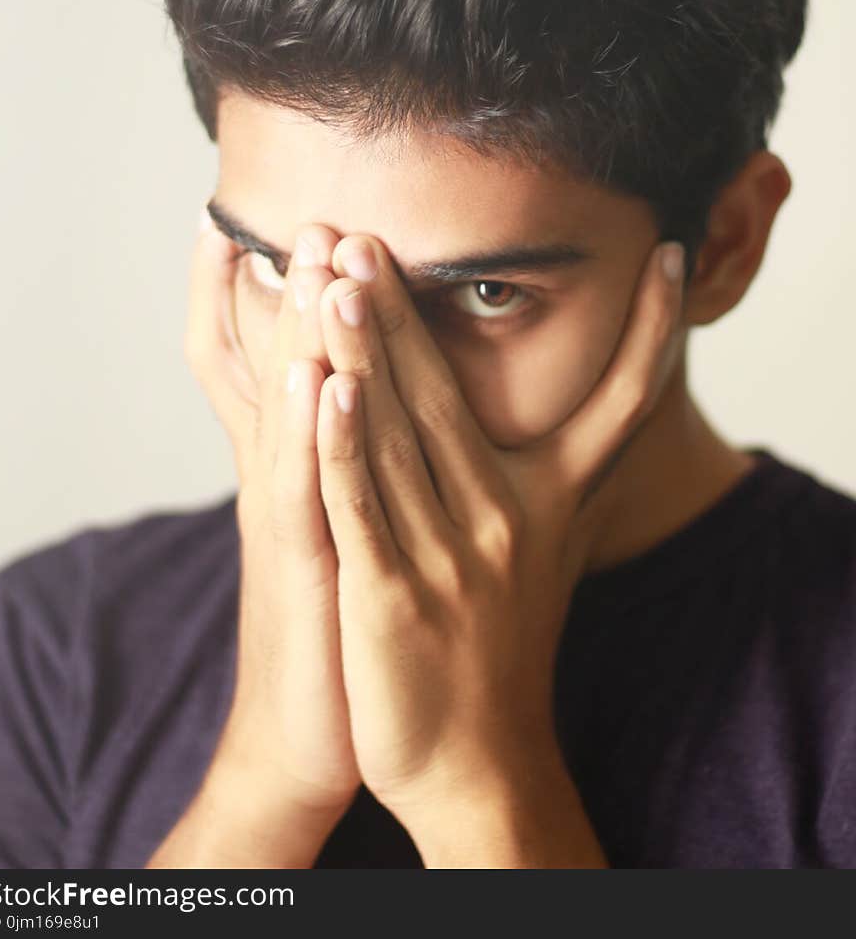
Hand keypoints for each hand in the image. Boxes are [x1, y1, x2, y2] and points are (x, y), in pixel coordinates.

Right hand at [183, 211, 360, 819]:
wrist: (310, 728)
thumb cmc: (337, 615)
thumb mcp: (340, 519)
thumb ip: (347, 456)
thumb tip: (373, 398)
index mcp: (292, 465)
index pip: (262, 363)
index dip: (257, 297)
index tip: (271, 227)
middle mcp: (279, 480)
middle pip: (267, 368)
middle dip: (285, 289)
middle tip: (307, 215)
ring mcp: (285, 520)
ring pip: (282, 411)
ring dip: (294, 334)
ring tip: (311, 260)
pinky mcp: (303, 567)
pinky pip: (301, 487)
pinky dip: (306, 429)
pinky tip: (317, 374)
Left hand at [311, 234, 684, 832]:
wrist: (476, 764)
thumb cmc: (501, 646)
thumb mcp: (547, 555)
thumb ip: (553, 480)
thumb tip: (585, 415)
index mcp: (551, 505)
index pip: (617, 405)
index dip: (650, 333)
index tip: (670, 257)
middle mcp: (508, 521)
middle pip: (455, 395)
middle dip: (406, 308)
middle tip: (373, 232)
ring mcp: (450, 559)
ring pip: (400, 435)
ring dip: (365, 350)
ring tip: (340, 273)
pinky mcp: (393, 598)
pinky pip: (363, 506)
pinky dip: (342, 443)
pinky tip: (327, 384)